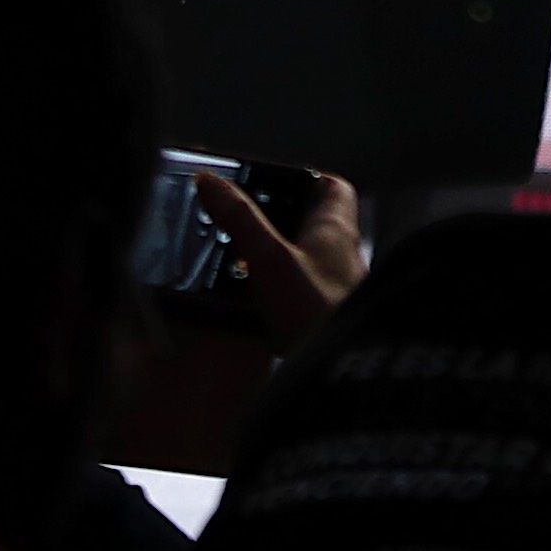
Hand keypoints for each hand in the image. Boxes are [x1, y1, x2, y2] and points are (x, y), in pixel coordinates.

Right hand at [191, 167, 366, 349]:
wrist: (341, 373)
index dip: (305, 177)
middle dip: (273, 221)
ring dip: (267, 259)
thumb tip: (209, 180)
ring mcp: (330, 289)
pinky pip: (289, 295)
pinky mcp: (317, 320)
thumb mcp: (271, 258)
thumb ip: (240, 219)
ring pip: (296, 260)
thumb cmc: (318, 311)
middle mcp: (338, 255)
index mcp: (335, 228)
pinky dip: (266, 294)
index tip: (272, 177)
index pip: (333, 187)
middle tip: (235, 221)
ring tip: (225, 261)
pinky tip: (240, 306)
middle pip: (307, 223)